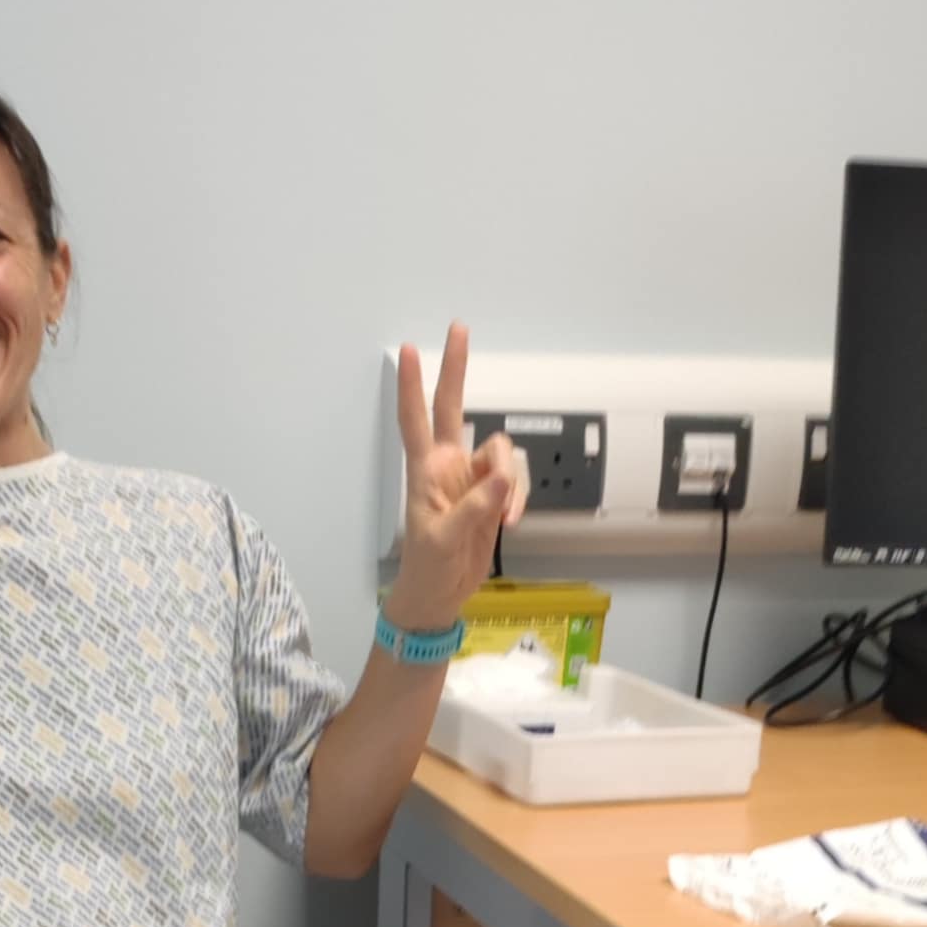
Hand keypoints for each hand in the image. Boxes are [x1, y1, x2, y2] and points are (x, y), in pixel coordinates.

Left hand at [388, 322, 525, 630]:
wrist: (440, 596)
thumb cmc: (427, 567)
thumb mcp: (444, 539)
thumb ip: (473, 508)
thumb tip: (500, 478)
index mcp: (426, 471)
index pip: (417, 419)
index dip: (413, 385)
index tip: (408, 350)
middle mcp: (448, 466)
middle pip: (454, 408)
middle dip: (456, 370)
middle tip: (459, 330)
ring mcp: (472, 479)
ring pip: (501, 454)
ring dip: (510, 482)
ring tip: (504, 518)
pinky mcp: (492, 497)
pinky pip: (514, 483)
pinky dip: (517, 500)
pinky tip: (509, 523)